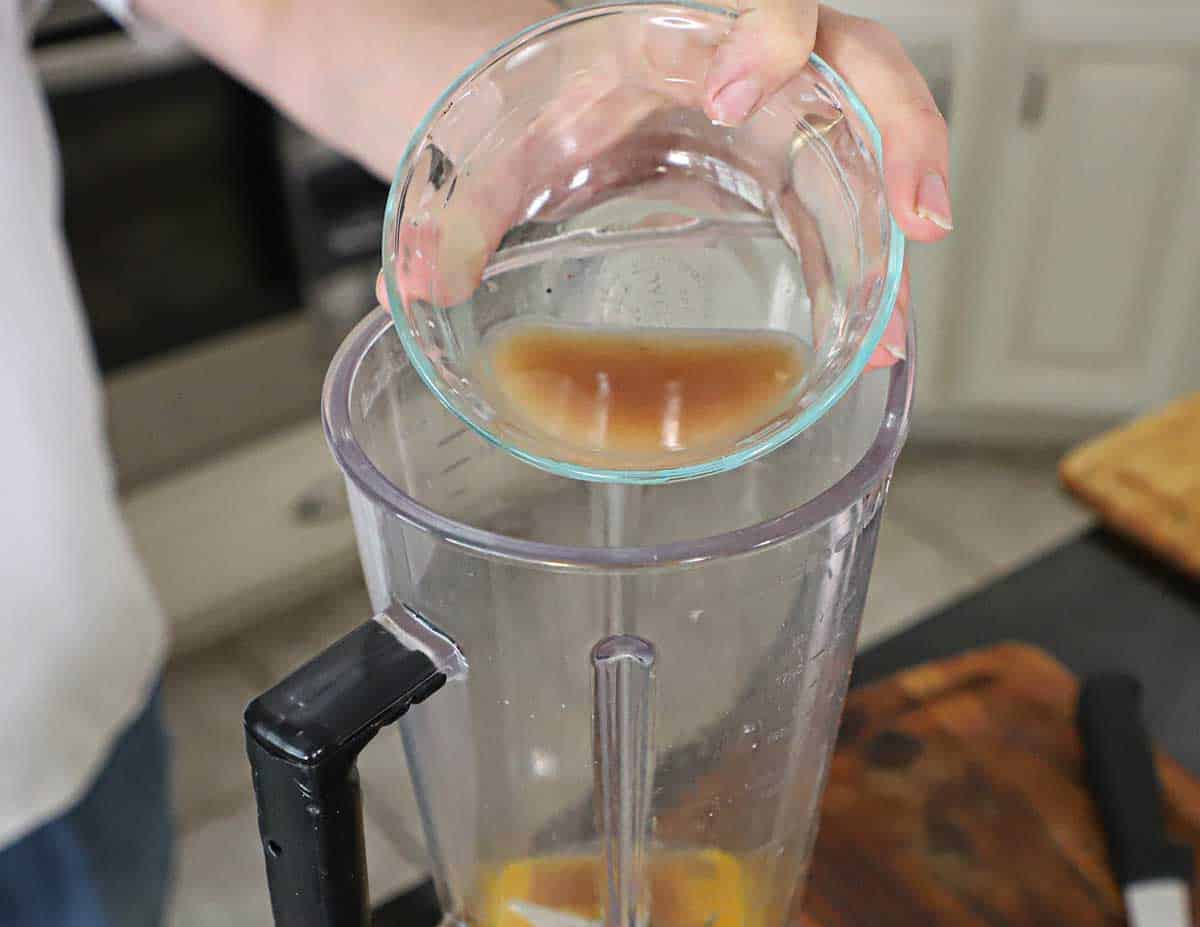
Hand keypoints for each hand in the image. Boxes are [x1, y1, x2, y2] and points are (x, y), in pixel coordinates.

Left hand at [379, 4, 949, 369]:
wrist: (497, 96)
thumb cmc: (502, 99)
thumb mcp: (480, 148)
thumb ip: (449, 213)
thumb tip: (414, 292)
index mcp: (666, 38)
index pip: (754, 2)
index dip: (768, 34)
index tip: (746, 93)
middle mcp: (731, 71)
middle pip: (851, 62)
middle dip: (897, 130)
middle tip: (917, 220)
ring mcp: (757, 123)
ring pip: (860, 140)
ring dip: (894, 224)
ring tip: (898, 321)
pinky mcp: (762, 173)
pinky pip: (834, 198)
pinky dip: (859, 260)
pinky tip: (868, 326)